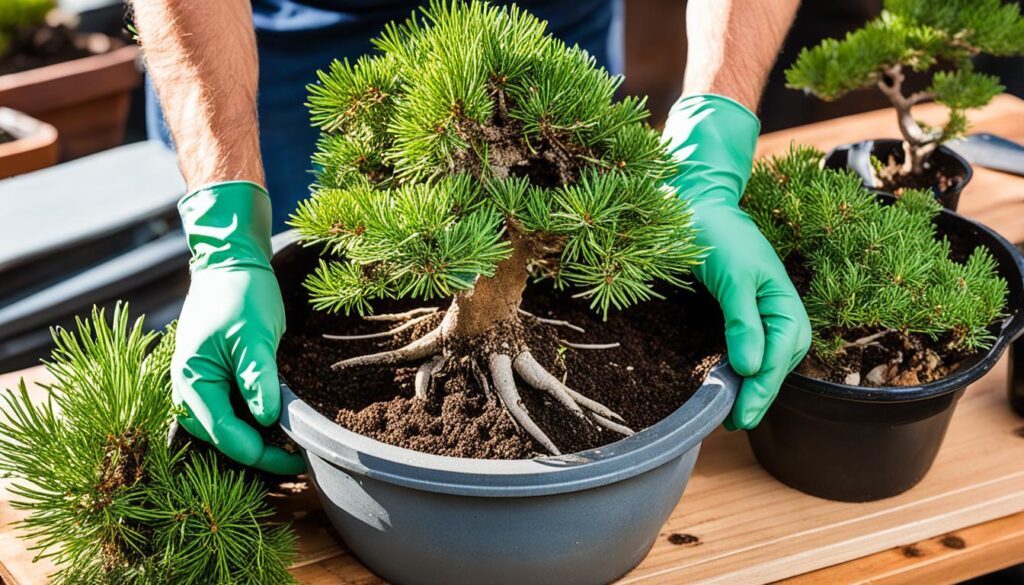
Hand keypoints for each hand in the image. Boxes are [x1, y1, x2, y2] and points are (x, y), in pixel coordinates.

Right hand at [172, 181, 304, 473]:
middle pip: (222, 438)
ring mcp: (203, 384)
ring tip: (292, 447)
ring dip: (256, 440)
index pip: (223, 434)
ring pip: (227, 427)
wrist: (232, 262)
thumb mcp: (253, 336)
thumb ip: (257, 378)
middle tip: (298, 460)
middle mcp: (191, 389)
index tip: (295, 459)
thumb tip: (266, 419)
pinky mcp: (218, 377)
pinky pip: (232, 409)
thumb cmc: (240, 294)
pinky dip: (254, 420)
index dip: (259, 452)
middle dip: (258, 453)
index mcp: (192, 381)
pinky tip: (280, 424)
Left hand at [663, 95, 810, 429]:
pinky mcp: (745, 318)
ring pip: (764, 364)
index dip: (760, 392)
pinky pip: (749, 352)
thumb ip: (742, 322)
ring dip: (749, 389)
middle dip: (757, 396)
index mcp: (787, 308)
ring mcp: (764, 319)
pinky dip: (739, 372)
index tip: (739, 418)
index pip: (778, 361)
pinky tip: (726, 386)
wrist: (702, 208)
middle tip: (731, 425)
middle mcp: (782, 318)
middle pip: (775, 368)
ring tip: (729, 415)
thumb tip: (752, 368)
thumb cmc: (719, 237)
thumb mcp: (732, 278)